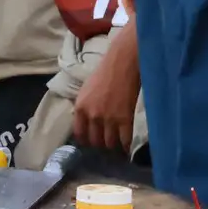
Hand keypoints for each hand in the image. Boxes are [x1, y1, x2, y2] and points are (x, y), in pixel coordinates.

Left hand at [70, 28, 139, 154]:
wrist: (123, 62)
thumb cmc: (105, 71)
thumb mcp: (86, 90)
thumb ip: (84, 107)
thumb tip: (83, 121)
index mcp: (80, 107)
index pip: (79, 133)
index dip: (86, 140)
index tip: (92, 141)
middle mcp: (92, 116)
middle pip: (95, 141)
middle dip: (100, 143)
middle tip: (107, 141)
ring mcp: (109, 119)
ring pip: (109, 143)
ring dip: (113, 144)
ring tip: (118, 142)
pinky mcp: (125, 120)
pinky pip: (125, 141)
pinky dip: (126, 145)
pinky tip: (128, 145)